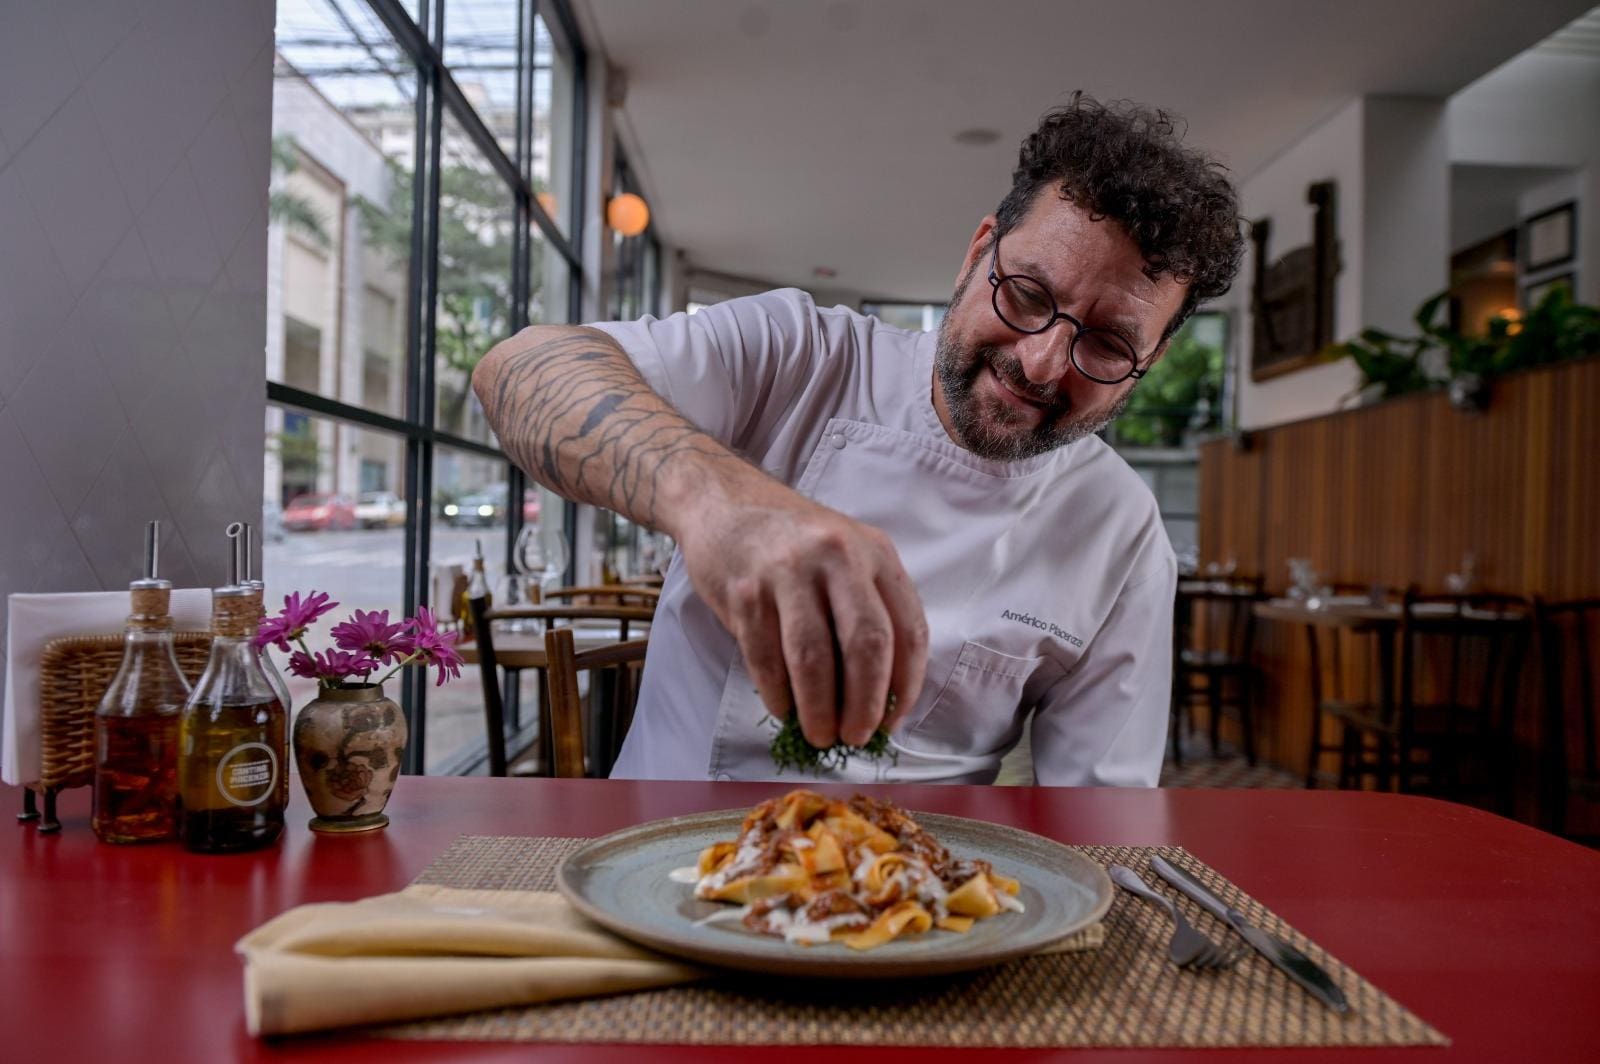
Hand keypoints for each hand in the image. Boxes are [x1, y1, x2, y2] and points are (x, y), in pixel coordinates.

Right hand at [675, 476, 928, 749]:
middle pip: (866, 645)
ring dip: (818, 709)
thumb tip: (880, 696)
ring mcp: (788, 571)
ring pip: (812, 657)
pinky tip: (783, 708)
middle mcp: (837, 556)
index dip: (905, 686)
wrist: (724, 502)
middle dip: (864, 704)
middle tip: (855, 737)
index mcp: (875, 553)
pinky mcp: (745, 590)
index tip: (892, 722)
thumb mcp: (848, 556)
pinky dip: (777, 693)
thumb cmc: (794, 542)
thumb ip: (869, 610)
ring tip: (819, 734)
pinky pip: (765, 657)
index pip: (908, 630)